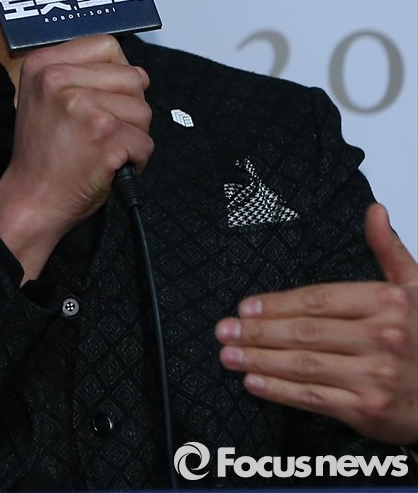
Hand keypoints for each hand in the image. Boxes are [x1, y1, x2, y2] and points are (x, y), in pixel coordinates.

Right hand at [0, 35, 152, 279]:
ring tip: (105, 147)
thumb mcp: (44, 97)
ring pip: (143, 109)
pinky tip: (110, 165)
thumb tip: (129, 68)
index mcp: (42, 64)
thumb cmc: (44, 153)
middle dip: (129, 108)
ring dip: (134, 134)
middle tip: (104, 130)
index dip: (116, 73)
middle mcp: (58, 79)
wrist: (31, 200)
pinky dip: (136, 159)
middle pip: (132, 77)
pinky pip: (145, 141)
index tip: (103, 98)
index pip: (107, 45)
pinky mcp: (104, 134)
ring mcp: (82, 106)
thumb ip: (78, 73)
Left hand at [215, 203, 417, 444]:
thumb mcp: (416, 288)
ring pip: (304, 365)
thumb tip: (374, 210)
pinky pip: (315, 399)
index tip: (246, 306)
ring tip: (229, 354)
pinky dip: (280, 392)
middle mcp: (382, 339)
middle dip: (258, 332)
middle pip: (306, 332)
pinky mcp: (368, 411)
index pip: (319, 300)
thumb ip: (388, 249)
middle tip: (224, 329)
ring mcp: (375, 377)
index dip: (278, 304)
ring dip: (260, 360)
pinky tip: (254, 382)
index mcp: (388, 303)